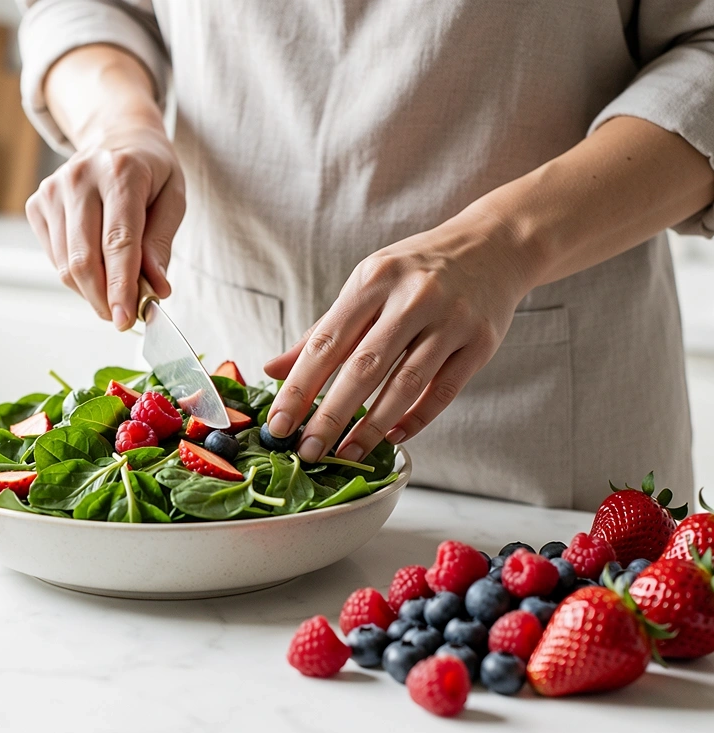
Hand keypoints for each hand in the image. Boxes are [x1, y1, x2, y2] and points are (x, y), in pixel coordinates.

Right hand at [25, 123, 185, 329]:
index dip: (121, 286)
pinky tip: (97, 268)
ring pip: (66, 265)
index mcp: (120, 171)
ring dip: (91, 292)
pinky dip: (76, 276)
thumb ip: (161, 243)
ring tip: (115, 293)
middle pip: (85, 259)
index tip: (127, 319)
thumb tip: (156, 287)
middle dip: (104, 299)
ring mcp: (53, 190)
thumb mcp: (173, 198)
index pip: (118, 241)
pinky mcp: (37, 204)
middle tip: (123, 318)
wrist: (115, 135)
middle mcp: (80, 178)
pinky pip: (55, 258)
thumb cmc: (150, 171)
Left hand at [263, 210, 533, 463]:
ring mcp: (451, 319)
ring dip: (372, 426)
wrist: (493, 244)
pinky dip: (417, 418)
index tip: (279, 424)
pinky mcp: (481, 341)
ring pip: (405, 384)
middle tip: (308, 451)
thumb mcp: (367, 284)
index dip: (299, 387)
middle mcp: (412, 297)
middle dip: (331, 415)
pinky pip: (444, 391)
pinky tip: (394, 437)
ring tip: (347, 453)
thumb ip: (324, 331)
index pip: (326, 342)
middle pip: (364, 367)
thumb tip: (272, 370)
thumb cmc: (416, 270)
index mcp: (373, 279)